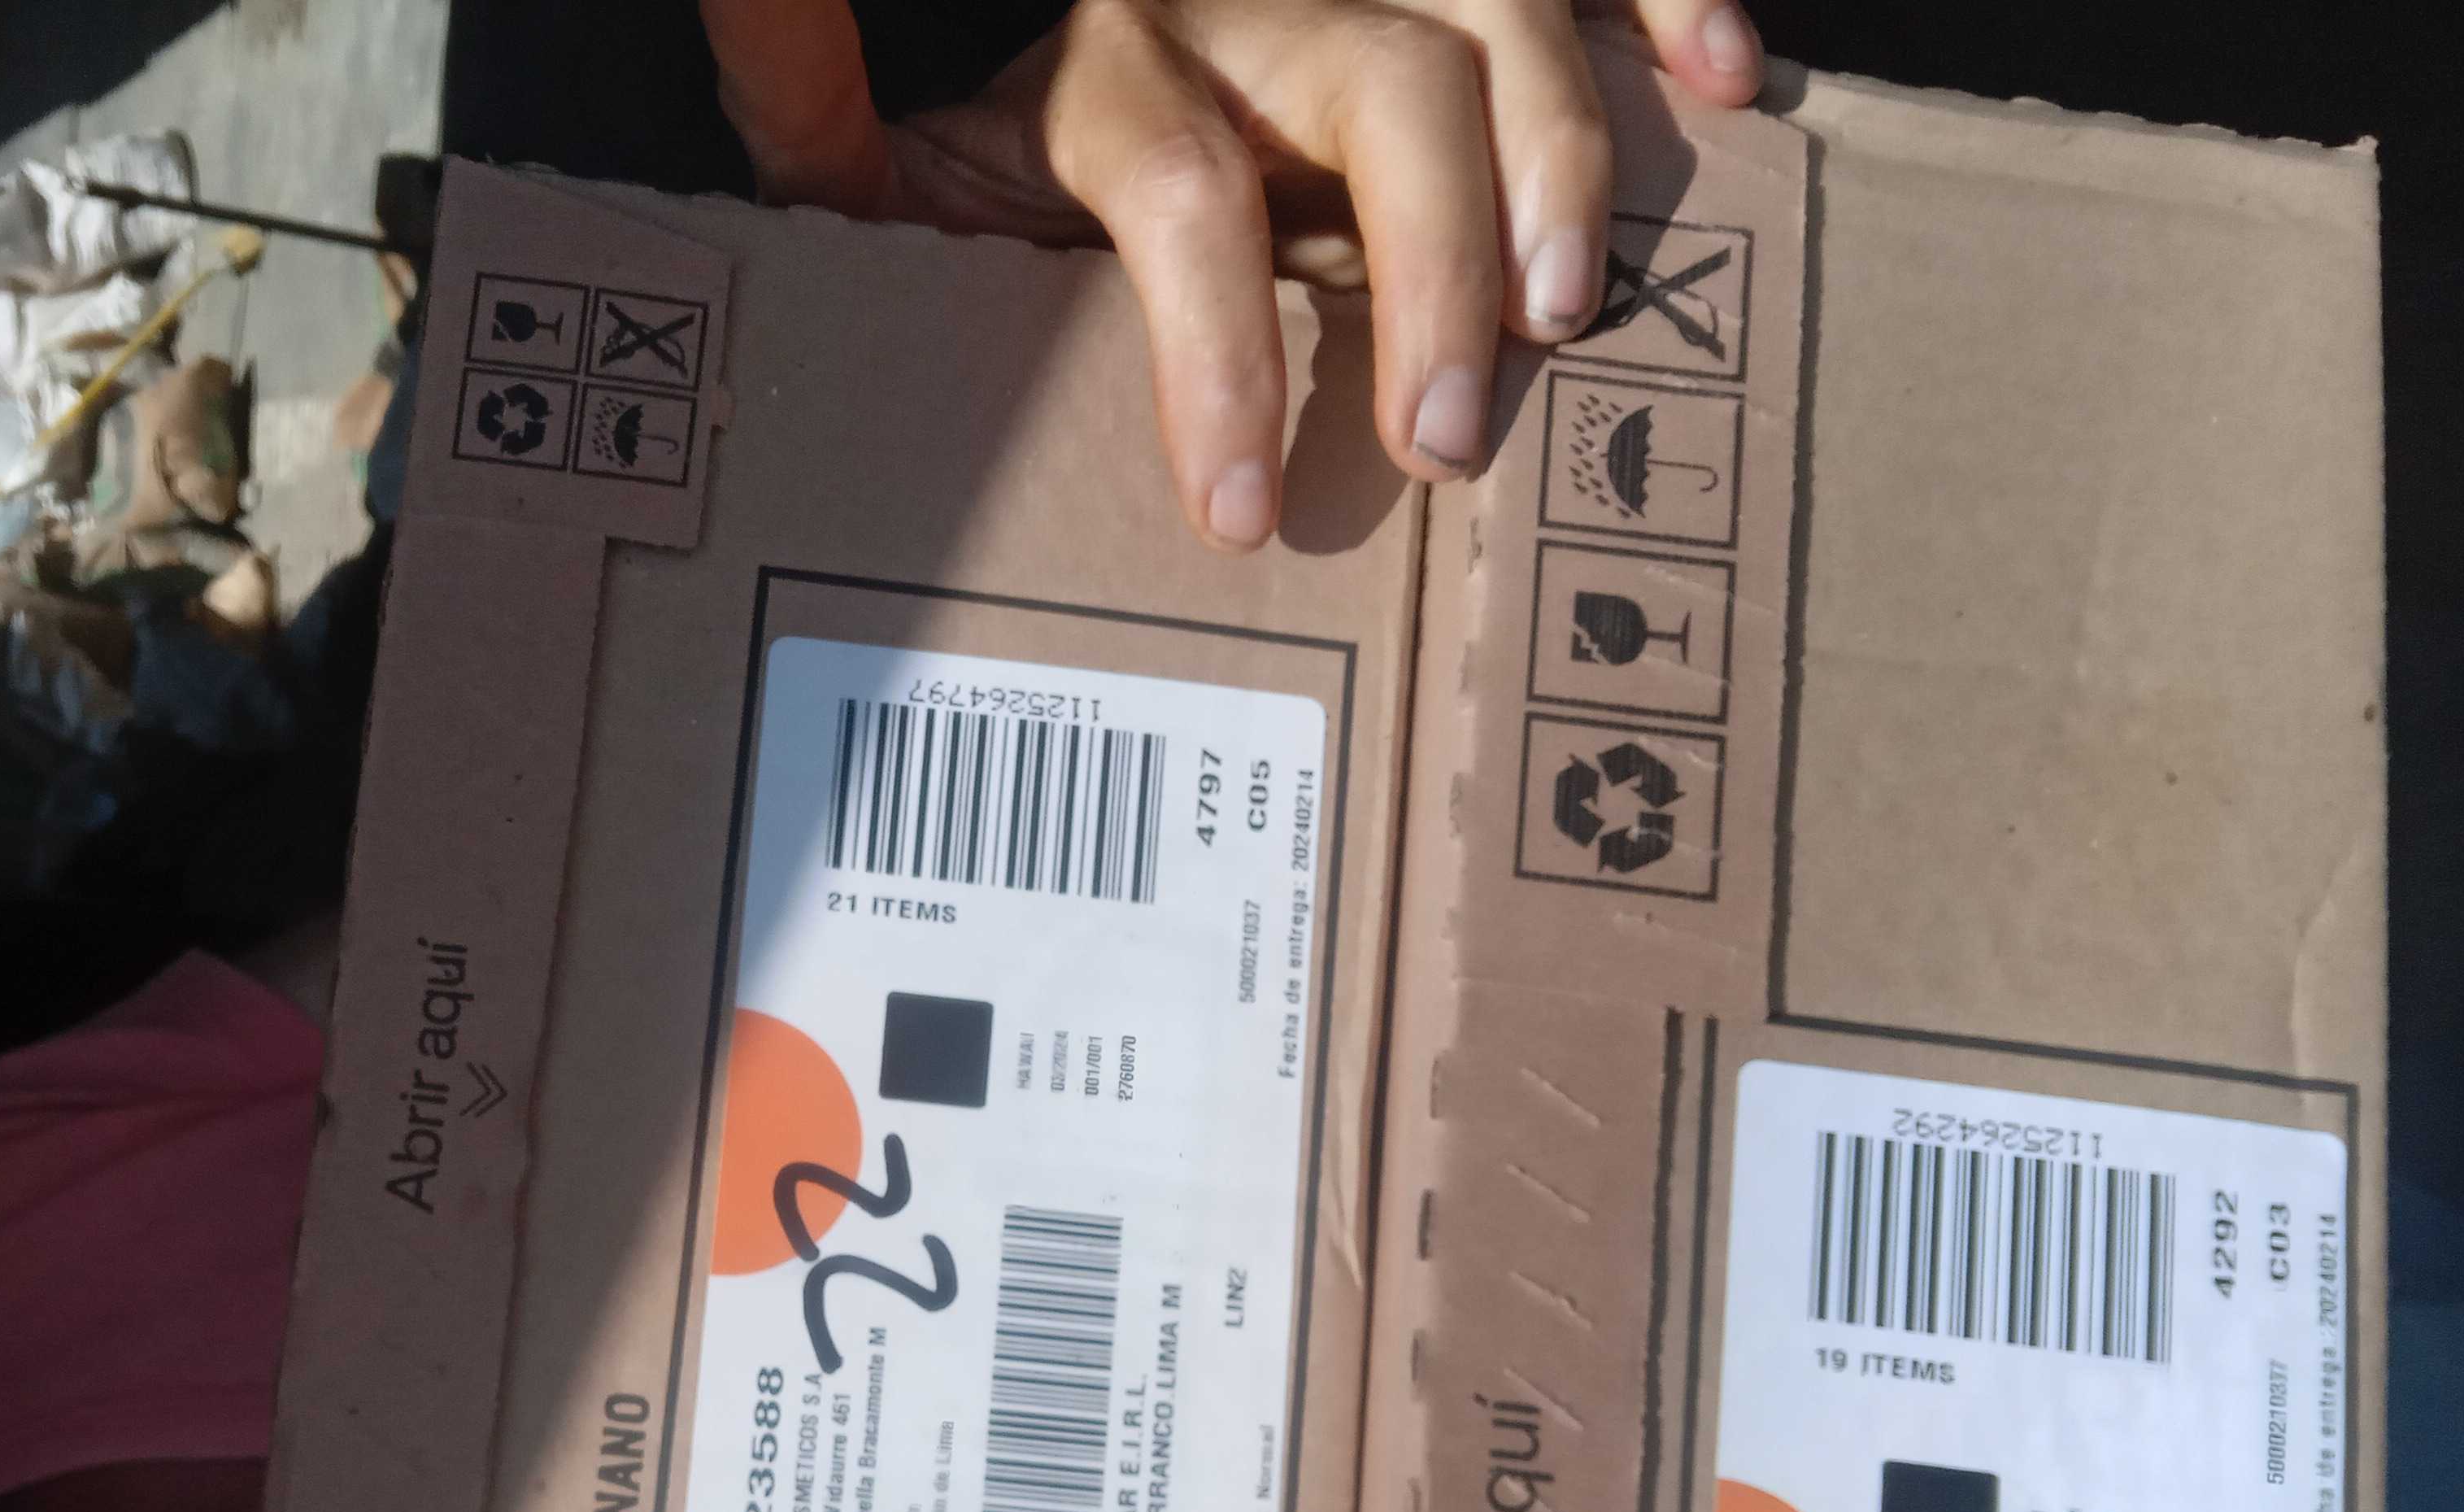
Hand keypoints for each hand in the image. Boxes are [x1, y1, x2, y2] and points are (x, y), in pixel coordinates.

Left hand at [698, 0, 1762, 546]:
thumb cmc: (1047, 113)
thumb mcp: (931, 158)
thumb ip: (839, 161)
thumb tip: (736, 174)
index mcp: (1120, 62)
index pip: (1177, 196)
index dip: (1214, 352)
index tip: (1237, 510)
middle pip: (1382, 101)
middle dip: (1425, 272)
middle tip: (1445, 436)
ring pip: (1507, 20)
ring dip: (1561, 160)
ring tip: (1573, 311)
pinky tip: (1727, 88)